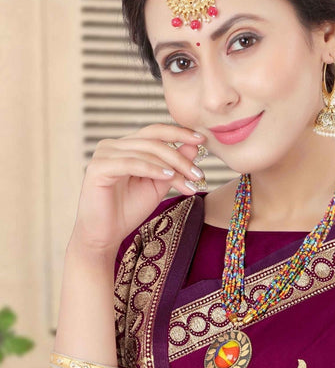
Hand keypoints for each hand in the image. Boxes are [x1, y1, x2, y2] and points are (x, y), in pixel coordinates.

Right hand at [71, 123, 206, 255]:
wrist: (105, 235)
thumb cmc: (128, 211)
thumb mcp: (158, 185)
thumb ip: (173, 165)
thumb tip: (195, 145)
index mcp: (126, 146)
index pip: (155, 132)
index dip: (179, 132)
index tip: (203, 140)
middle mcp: (112, 145)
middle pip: (154, 141)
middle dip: (180, 157)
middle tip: (198, 173)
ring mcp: (104, 154)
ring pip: (146, 152)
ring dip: (171, 167)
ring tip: (188, 182)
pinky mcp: (98, 167)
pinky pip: (132, 163)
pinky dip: (152, 169)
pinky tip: (168, 177)